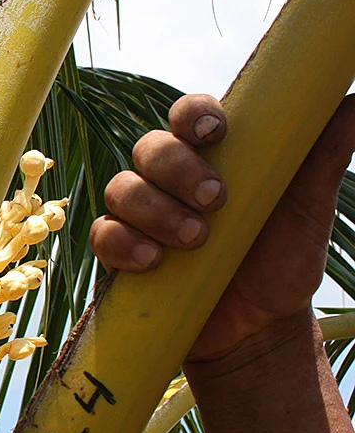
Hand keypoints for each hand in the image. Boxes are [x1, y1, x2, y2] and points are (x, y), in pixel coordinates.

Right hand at [89, 93, 354, 361]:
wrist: (258, 329)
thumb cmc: (282, 261)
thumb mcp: (310, 210)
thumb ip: (323, 157)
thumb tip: (352, 104)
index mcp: (210, 156)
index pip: (187, 115)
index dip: (192, 113)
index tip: (214, 131)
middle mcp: (169, 179)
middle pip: (149, 147)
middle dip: (177, 170)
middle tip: (217, 200)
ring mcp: (140, 215)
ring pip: (121, 188)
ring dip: (156, 211)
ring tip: (196, 242)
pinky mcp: (119, 252)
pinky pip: (102, 234)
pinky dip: (123, 244)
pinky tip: (154, 262)